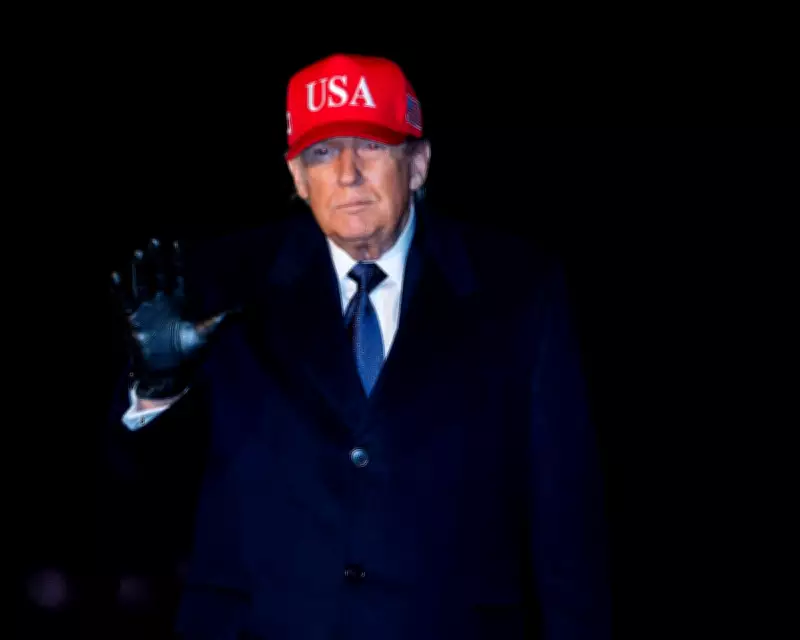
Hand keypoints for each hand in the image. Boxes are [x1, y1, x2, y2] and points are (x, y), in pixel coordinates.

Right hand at [111, 238, 224, 398]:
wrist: (172, 373)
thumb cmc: (192, 353)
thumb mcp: (210, 331)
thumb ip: (226, 317)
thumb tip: (247, 308)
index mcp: (181, 301)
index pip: (178, 275)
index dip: (177, 260)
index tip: (176, 243)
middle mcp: (164, 301)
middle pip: (159, 274)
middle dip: (157, 259)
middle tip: (154, 241)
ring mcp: (148, 310)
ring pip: (142, 284)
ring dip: (140, 270)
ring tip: (139, 254)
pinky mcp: (134, 320)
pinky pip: (125, 301)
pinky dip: (120, 289)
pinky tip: (116, 275)